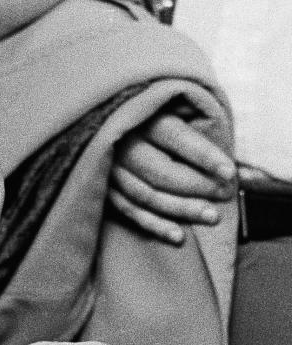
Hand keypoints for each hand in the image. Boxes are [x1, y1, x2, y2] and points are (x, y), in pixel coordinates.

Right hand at [108, 112, 235, 244]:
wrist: (109, 122)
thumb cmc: (153, 115)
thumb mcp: (173, 107)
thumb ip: (199, 129)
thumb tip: (241, 171)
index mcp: (140, 116)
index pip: (176, 137)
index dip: (204, 156)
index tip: (230, 173)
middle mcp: (122, 143)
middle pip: (160, 172)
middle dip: (196, 186)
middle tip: (224, 194)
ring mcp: (109, 169)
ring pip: (146, 196)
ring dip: (181, 209)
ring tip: (211, 216)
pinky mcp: (103, 188)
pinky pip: (129, 212)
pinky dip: (154, 225)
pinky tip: (179, 236)